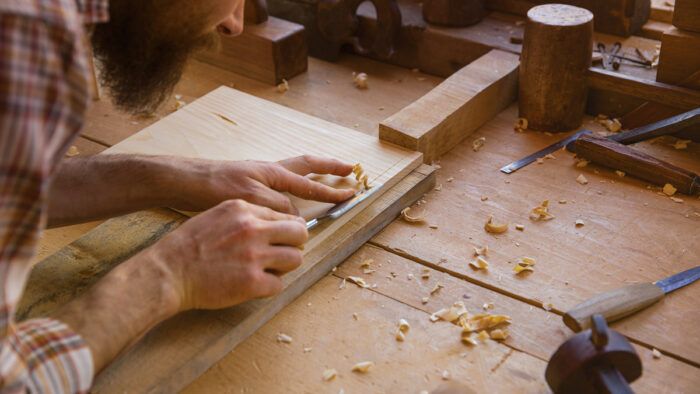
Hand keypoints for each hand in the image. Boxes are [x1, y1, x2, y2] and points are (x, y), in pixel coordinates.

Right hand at [150, 199, 307, 310]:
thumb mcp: (217, 215)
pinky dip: (269, 287)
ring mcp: (254, 256)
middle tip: (282, 254)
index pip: (286, 215)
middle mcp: (252, 229)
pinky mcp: (252, 282)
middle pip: (299, 233)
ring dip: (283, 267)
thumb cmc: (189, 246)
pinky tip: (253, 285)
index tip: (283, 239)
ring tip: (266, 270)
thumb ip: (246, 217)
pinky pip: (279, 284)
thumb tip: (274, 225)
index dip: (287, 230)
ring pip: (295, 259)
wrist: (168, 272)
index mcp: (244, 209)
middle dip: (294, 244)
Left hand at [165, 155, 355, 214]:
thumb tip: (296, 216)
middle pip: (307, 166)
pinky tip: (290, 200)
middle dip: (329, 167)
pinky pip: (279, 186)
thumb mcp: (251, 198)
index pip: (310, 183)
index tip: (350, 193)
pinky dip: (291, 190)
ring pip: (294, 174)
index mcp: (274, 173)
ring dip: (312, 174)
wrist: (185, 182)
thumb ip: (277, 205)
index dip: (331, 191)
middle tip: (349, 168)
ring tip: (326, 176)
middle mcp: (270, 172)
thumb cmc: (214, 186)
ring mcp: (260, 177)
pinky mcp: (249, 187)